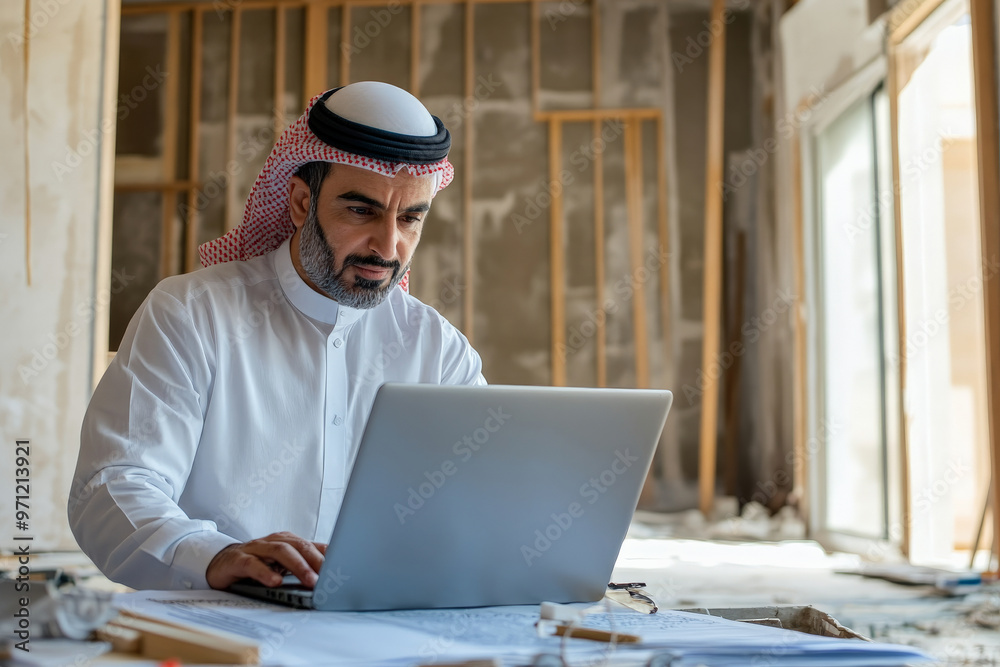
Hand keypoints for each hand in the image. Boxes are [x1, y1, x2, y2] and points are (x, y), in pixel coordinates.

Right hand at [206, 531, 326, 589]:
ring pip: (280, 551)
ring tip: (309, 580)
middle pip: (299, 546)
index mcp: (288, 541)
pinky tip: (275, 582)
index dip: (328, 555)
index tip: (344, 566)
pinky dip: (265, 572)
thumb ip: (304, 565)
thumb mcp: (283, 564)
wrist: (222, 564)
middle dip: (316, 560)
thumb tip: (332, 572)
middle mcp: (274, 541)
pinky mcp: (239, 560)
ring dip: (297, 566)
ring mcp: (256, 549)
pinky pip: (253, 564)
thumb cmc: (258, 563)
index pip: (312, 545)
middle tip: (329, 576)